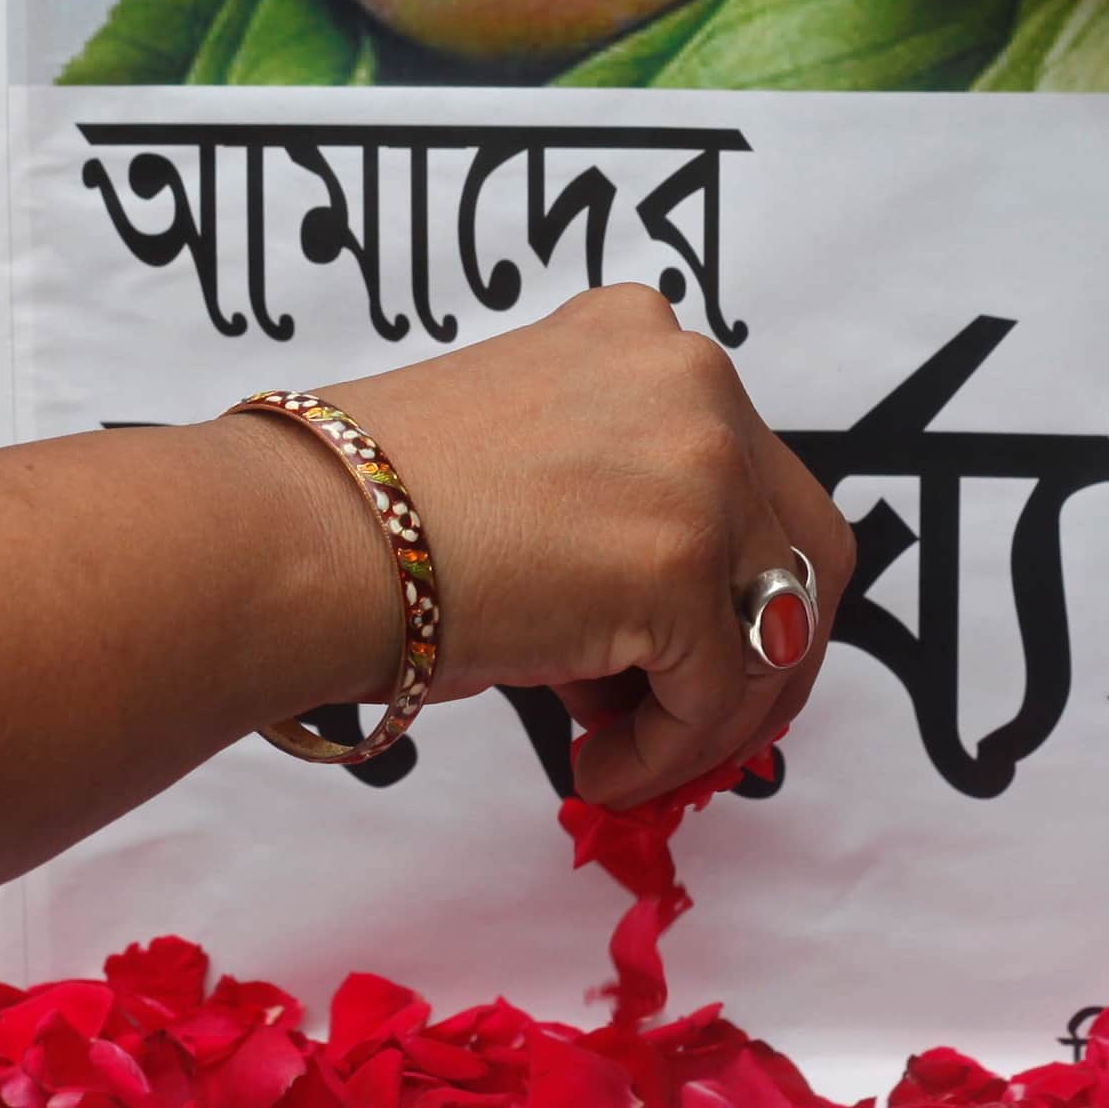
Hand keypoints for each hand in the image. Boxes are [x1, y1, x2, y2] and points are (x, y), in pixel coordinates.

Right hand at [305, 285, 853, 807]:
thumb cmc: (376, 513)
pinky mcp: (680, 563)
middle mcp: (694, 380)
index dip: (734, 577)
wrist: (303, 534)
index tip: (692, 651)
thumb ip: (622, 507)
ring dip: (713, 715)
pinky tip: (594, 768)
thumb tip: (682, 636)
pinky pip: (715, 693)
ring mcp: (700, 466)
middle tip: (699, 720)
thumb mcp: (532, 467)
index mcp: (647, 338)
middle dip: (767, 651)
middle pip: (805, 542)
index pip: (751, 470)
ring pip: (779, 627)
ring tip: (620, 754)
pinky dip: (668, 751)